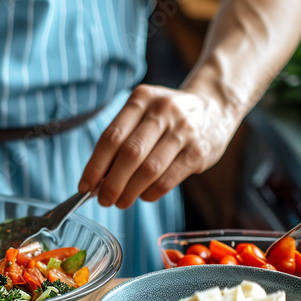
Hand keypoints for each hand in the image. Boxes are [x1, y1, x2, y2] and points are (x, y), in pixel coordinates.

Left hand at [79, 84, 237, 208]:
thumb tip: (97, 178)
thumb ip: (122, 139)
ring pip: (149, 169)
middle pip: (129, 154)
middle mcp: (162, 111)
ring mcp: (183, 131)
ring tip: (120, 202)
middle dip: (111, 183)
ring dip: (130, 191)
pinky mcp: (199, 151)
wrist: (215, 106)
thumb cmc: (168, 117)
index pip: (111, 137)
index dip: (94, 166)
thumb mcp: (145, 113)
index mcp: (141, 99)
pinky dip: (151, 192)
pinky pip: (168, 179)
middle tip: (103, 199)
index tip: (84, 186)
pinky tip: (144, 196)